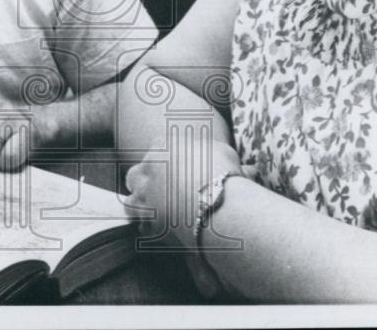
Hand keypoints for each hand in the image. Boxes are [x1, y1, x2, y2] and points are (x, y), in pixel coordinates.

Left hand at [123, 136, 242, 251]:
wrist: (216, 204)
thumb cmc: (223, 174)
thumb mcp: (225, 154)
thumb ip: (221, 158)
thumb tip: (246, 169)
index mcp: (161, 146)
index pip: (154, 150)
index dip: (163, 163)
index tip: (173, 172)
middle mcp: (146, 169)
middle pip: (134, 175)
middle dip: (143, 183)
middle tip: (160, 192)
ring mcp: (144, 195)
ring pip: (130, 202)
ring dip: (140, 207)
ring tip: (156, 213)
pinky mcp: (147, 221)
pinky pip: (140, 225)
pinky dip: (148, 228)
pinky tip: (161, 229)